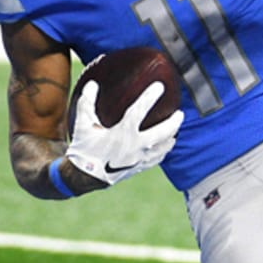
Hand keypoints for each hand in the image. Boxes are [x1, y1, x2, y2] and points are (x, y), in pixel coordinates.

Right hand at [65, 80, 182, 184]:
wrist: (84, 178)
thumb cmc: (84, 149)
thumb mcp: (82, 125)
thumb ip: (87, 104)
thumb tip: (92, 84)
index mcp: (122, 133)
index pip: (139, 111)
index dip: (149, 97)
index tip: (160, 86)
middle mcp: (134, 146)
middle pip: (162, 132)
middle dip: (173, 122)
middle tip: (180, 113)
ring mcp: (139, 158)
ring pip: (163, 147)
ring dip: (171, 137)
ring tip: (176, 129)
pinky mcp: (139, 167)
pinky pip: (157, 159)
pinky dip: (163, 151)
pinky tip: (166, 145)